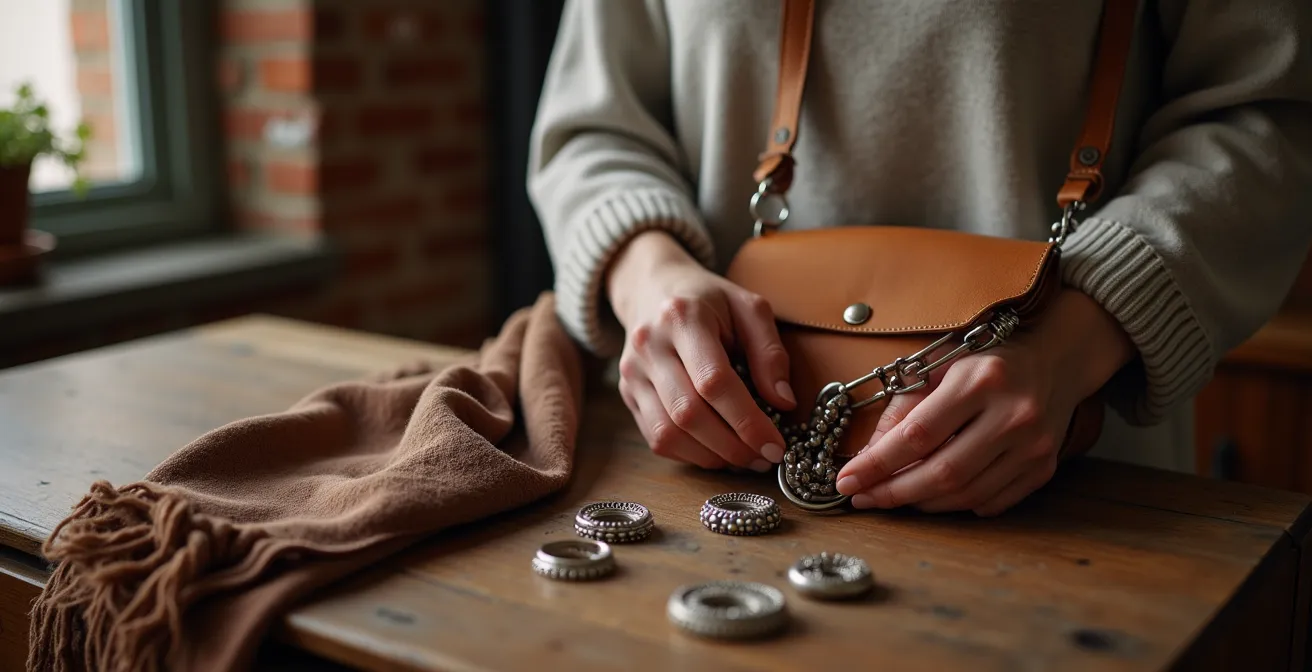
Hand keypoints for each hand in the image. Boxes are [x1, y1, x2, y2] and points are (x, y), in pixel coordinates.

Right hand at [607, 231, 796, 470]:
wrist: (652, 287)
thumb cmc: (709, 300)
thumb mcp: (749, 309)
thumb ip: (770, 352)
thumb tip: (783, 402)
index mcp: (683, 317)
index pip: (714, 382)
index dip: (747, 421)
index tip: (776, 445)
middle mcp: (649, 346)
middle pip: (688, 414)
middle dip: (732, 446)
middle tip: (764, 458)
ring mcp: (632, 372)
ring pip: (667, 433)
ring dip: (711, 456)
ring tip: (743, 458)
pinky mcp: (627, 393)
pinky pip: (655, 438)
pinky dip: (690, 454)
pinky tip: (717, 451)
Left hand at [834, 290, 1133, 515]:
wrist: (1055, 360)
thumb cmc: (987, 362)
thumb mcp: (941, 369)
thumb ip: (902, 411)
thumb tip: (866, 459)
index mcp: (981, 380)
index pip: (918, 435)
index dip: (878, 463)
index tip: (847, 481)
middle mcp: (1013, 414)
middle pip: (943, 472)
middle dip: (894, 492)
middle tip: (864, 498)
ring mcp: (1034, 445)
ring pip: (966, 494)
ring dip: (921, 502)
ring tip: (893, 497)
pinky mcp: (1044, 468)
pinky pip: (991, 502)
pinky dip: (956, 505)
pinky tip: (933, 497)